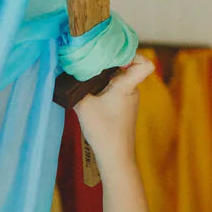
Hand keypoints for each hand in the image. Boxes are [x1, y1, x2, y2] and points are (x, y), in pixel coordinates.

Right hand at [73, 54, 154, 172]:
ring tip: (86, 80)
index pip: (144, 63)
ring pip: (118, 81)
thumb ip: (76, 88)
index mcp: (127, 85)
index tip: (113, 55)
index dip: (133, 54)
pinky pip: (115, 92)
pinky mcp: (123, 110)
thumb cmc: (104, 130)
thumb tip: (66, 75)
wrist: (115, 157)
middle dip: (109, 65)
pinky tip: (90, 96)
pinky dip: (104, 90)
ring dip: (104, 79)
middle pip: (125, 68)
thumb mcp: (84, 105)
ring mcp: (129, 101)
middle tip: (91, 64)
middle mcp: (132, 91)